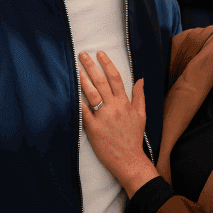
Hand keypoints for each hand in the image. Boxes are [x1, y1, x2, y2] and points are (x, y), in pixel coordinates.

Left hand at [78, 51, 158, 197]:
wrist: (129, 159)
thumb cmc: (134, 137)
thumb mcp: (141, 115)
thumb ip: (139, 96)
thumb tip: (141, 79)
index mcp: (124, 103)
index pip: (115, 77)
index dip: (107, 63)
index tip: (100, 53)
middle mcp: (114, 107)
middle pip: (101, 82)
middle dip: (91, 66)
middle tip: (82, 54)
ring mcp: (103, 117)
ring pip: (92, 94)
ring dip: (83, 79)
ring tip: (75, 68)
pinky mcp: (93, 128)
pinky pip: (84, 112)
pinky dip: (78, 101)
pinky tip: (70, 91)